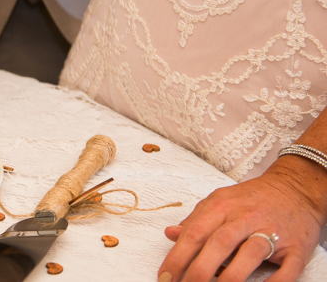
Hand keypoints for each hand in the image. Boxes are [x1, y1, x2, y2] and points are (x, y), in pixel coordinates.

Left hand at [158, 156, 326, 281]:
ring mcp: (273, 231)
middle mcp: (246, 217)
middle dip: (200, 270)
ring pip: (251, 253)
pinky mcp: (297, 247)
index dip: (178, 257)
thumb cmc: (252, 199)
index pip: (195, 233)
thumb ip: (196, 219)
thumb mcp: (220, 201)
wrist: (294, 189)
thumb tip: (170, 234)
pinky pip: (287, 268)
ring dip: (232, 276)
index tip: (164, 276)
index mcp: (222, 206)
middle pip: (220, 243)